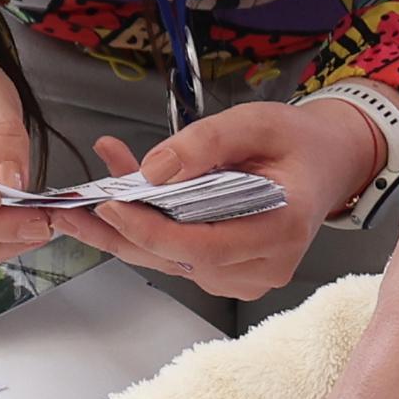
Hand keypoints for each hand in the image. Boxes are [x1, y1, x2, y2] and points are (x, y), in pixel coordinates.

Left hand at [48, 96, 382, 302]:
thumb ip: (205, 142)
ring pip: (173, 262)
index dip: (151, 230)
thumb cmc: (296, 142)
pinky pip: (180, 259)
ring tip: (86, 204)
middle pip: (179, 260)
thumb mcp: (256, 122)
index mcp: (283, 228)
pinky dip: (147, 233)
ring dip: (128, 233)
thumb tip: (154, 171)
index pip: (204, 246)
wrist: (325, 162)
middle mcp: (267, 265)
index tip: (111, 205)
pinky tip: (121, 205)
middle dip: (122, 234)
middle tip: (72, 212)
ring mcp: (250, 277)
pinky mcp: (232, 276)